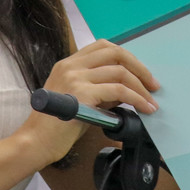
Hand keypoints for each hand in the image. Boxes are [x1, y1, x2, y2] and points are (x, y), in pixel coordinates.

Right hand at [25, 40, 159, 163]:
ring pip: (120, 72)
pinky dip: (136, 98)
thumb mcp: (79, 100)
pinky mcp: (82, 93)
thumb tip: (128, 89)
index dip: (127, 57)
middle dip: (139, 68)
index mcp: (68, 64)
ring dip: (141, 88)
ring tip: (151, 102)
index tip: (141, 73)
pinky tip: (144, 108)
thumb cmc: (55, 127)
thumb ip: (100, 90)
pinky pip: (119, 91)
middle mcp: (71, 65)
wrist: (35, 143)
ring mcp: (76, 77)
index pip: (103, 47)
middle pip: (115, 53)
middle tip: (153, 85)